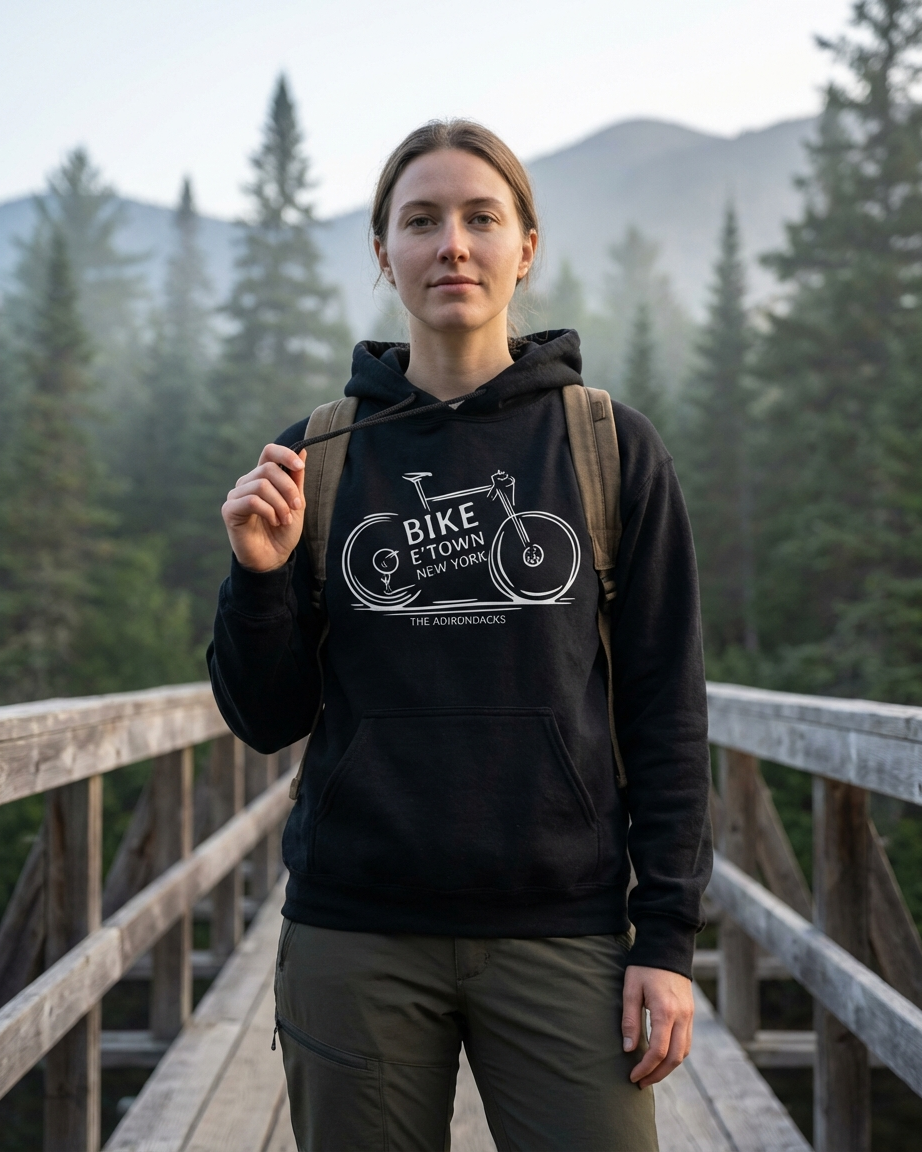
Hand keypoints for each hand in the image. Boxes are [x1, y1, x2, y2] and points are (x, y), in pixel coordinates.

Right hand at [222, 444, 306, 572]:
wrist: (273, 559)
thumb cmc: (282, 532)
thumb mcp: (296, 503)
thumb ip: (296, 479)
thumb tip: (303, 450)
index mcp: (262, 478)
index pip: (268, 452)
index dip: (284, 454)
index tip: (299, 466)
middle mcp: (247, 482)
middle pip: (268, 469)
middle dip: (288, 488)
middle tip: (296, 507)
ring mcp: (236, 495)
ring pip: (261, 485)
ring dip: (280, 504)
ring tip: (284, 520)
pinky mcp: (229, 510)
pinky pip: (252, 501)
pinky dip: (268, 511)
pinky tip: (273, 522)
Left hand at [622, 965, 693, 1087]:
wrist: (667, 946)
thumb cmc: (644, 966)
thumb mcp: (631, 989)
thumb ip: (630, 1019)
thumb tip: (628, 1049)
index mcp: (665, 1011)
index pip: (659, 1051)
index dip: (646, 1068)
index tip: (633, 1076)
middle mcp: (682, 1016)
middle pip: (675, 1058)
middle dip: (657, 1074)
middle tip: (641, 1082)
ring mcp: (689, 1015)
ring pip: (684, 1052)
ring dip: (668, 1068)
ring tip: (650, 1074)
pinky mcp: (690, 1013)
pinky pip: (686, 1042)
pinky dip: (675, 1055)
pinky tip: (662, 1058)